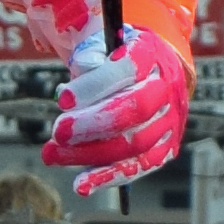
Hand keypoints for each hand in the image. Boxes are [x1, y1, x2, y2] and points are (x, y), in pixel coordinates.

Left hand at [41, 27, 189, 197]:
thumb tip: (79, 73)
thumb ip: (88, 49)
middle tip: (58, 131)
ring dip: (91, 154)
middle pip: (136, 110)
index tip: (63, 99)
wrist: (150, 70)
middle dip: (92, 123)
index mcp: (151, 53)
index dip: (95, 84)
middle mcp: (167, 87)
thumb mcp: (98, 39)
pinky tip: (82, 184)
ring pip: (136, 143)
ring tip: (52, 155)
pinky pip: (140, 167)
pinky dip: (109, 177)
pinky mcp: (166, 147)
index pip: (128, 68)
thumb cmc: (113, 55)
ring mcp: (170, 120)